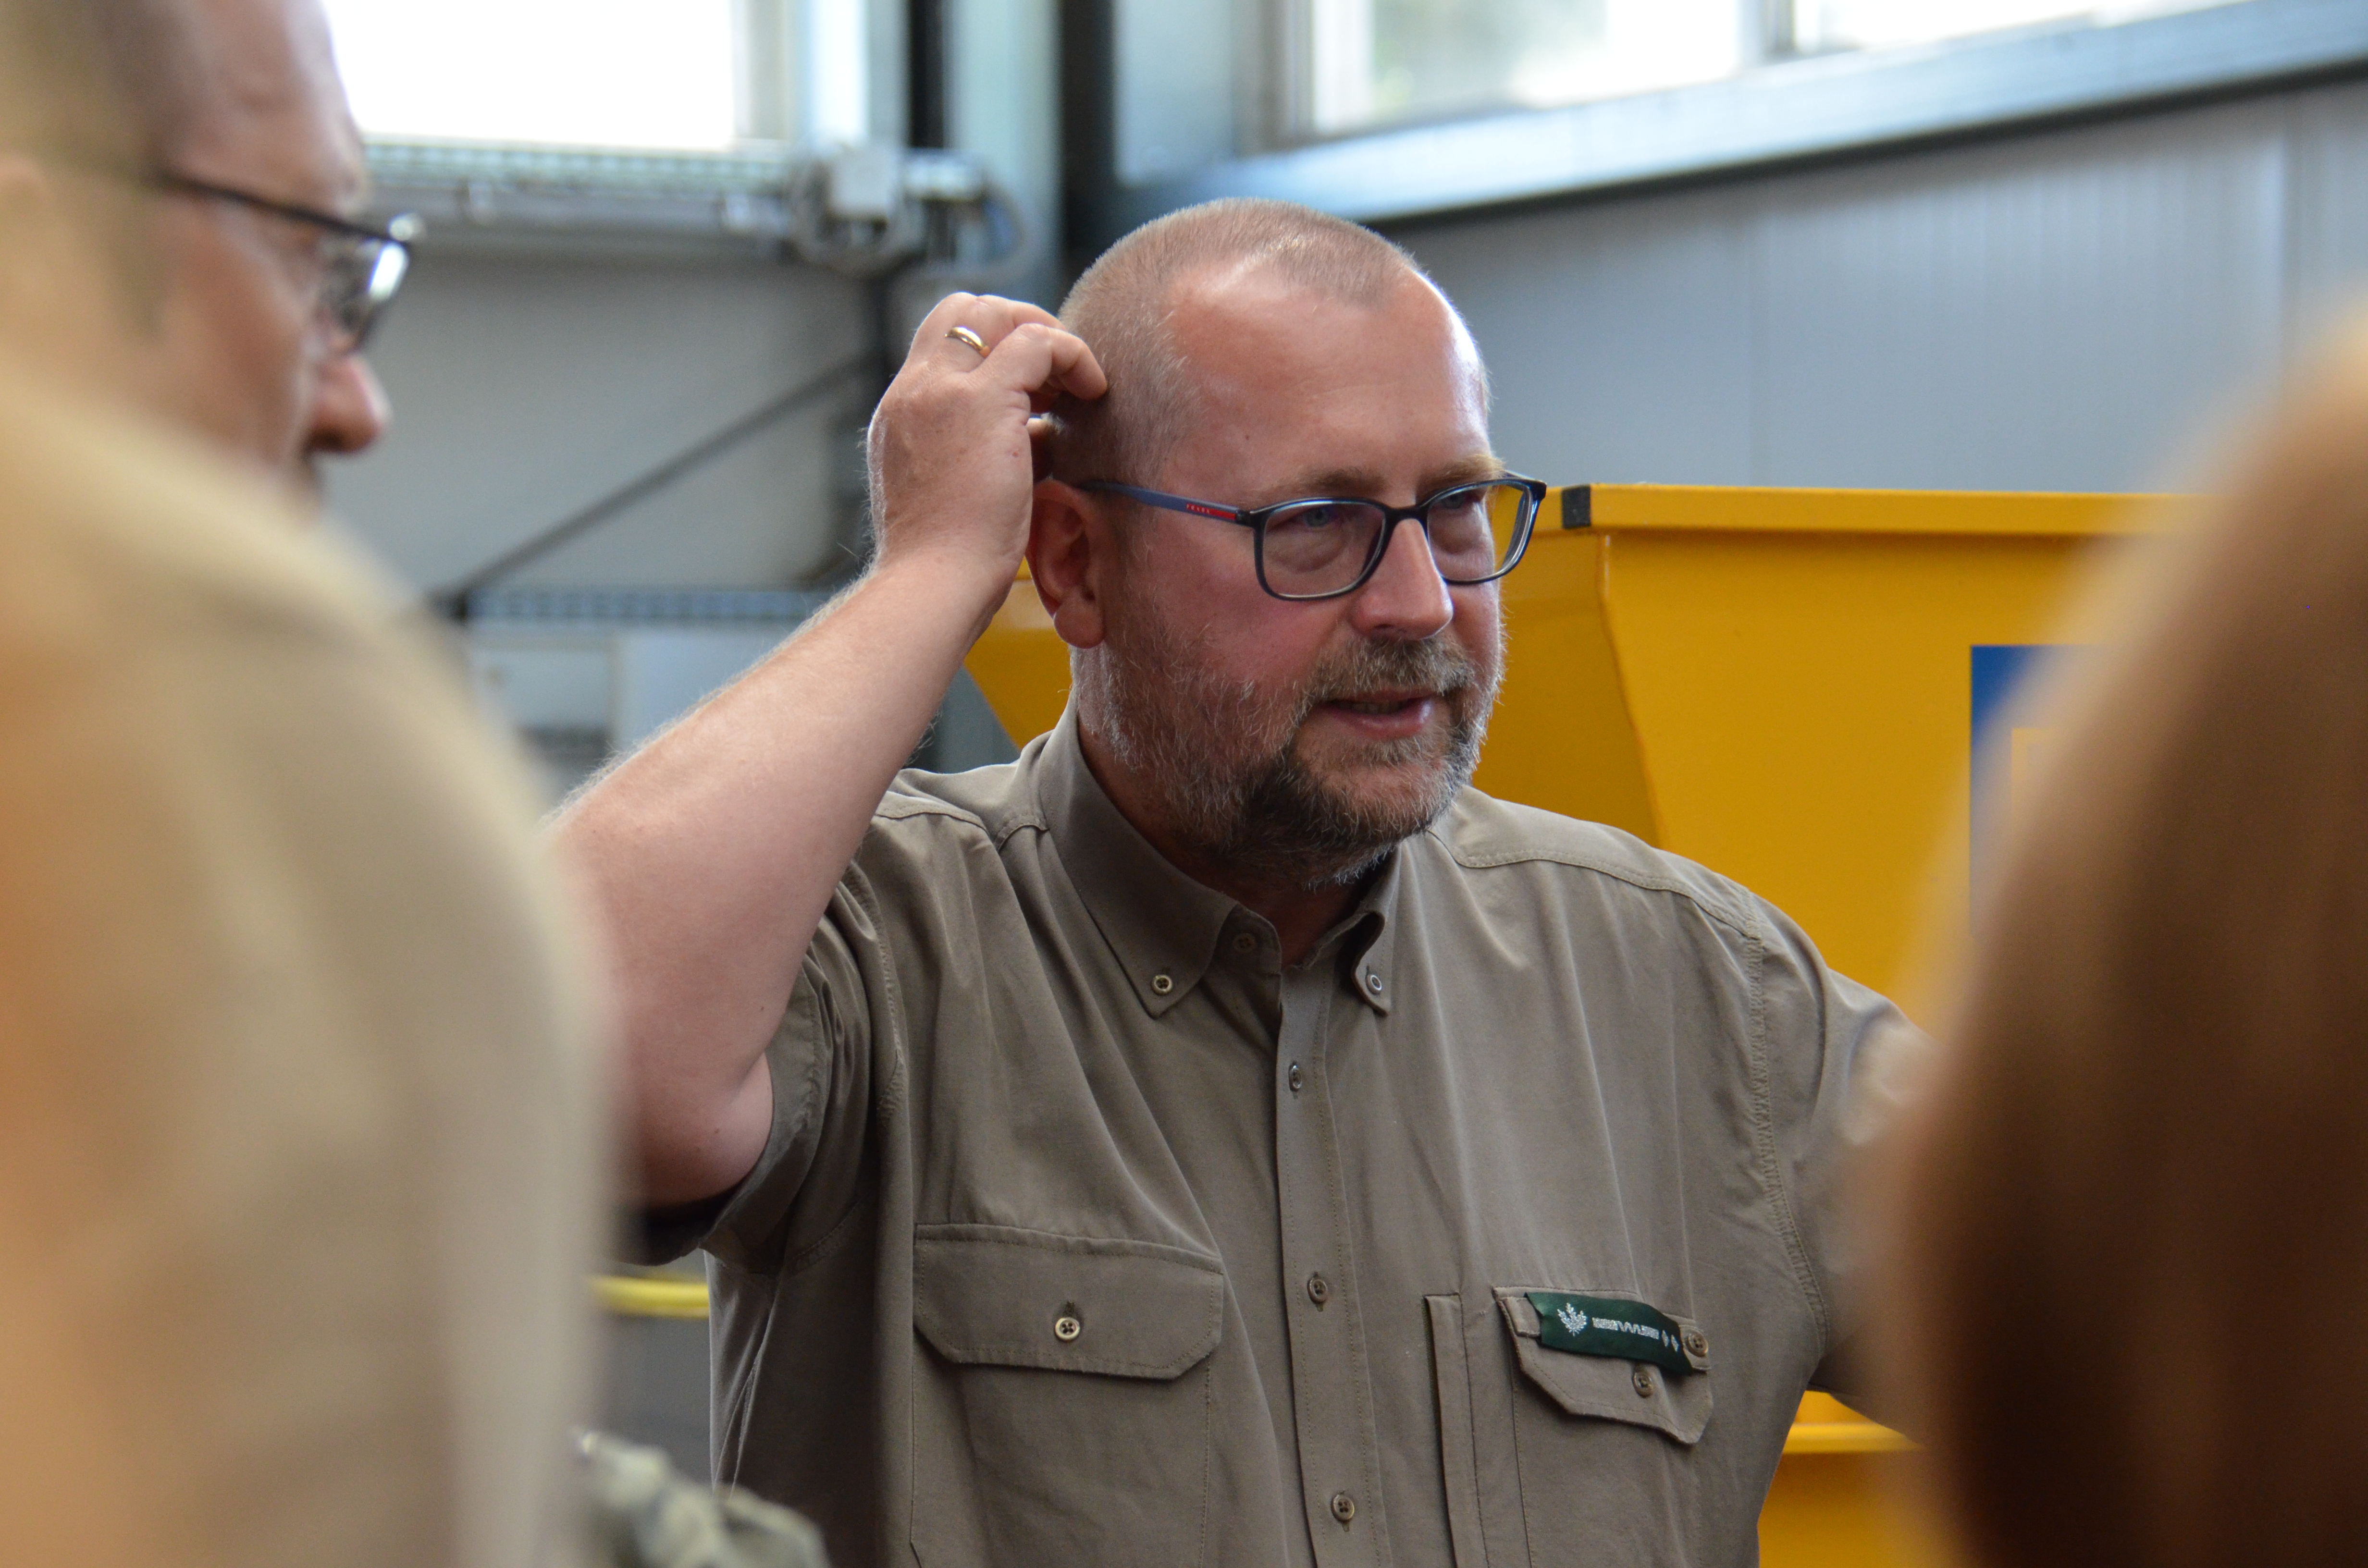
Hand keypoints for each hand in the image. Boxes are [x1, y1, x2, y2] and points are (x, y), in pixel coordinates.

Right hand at [865, 293, 1105, 587]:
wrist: (931, 588)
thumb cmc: (951, 564)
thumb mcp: (964, 492)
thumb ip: (990, 452)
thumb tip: (1043, 434)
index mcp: (901, 415)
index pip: (943, 344)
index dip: (993, 349)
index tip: (1035, 389)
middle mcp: (913, 392)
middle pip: (963, 310)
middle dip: (1018, 323)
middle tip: (1058, 370)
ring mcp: (941, 390)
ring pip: (995, 312)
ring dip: (1044, 336)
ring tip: (1077, 383)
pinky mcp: (981, 401)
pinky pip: (1037, 342)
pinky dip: (1073, 354)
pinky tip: (1094, 391)